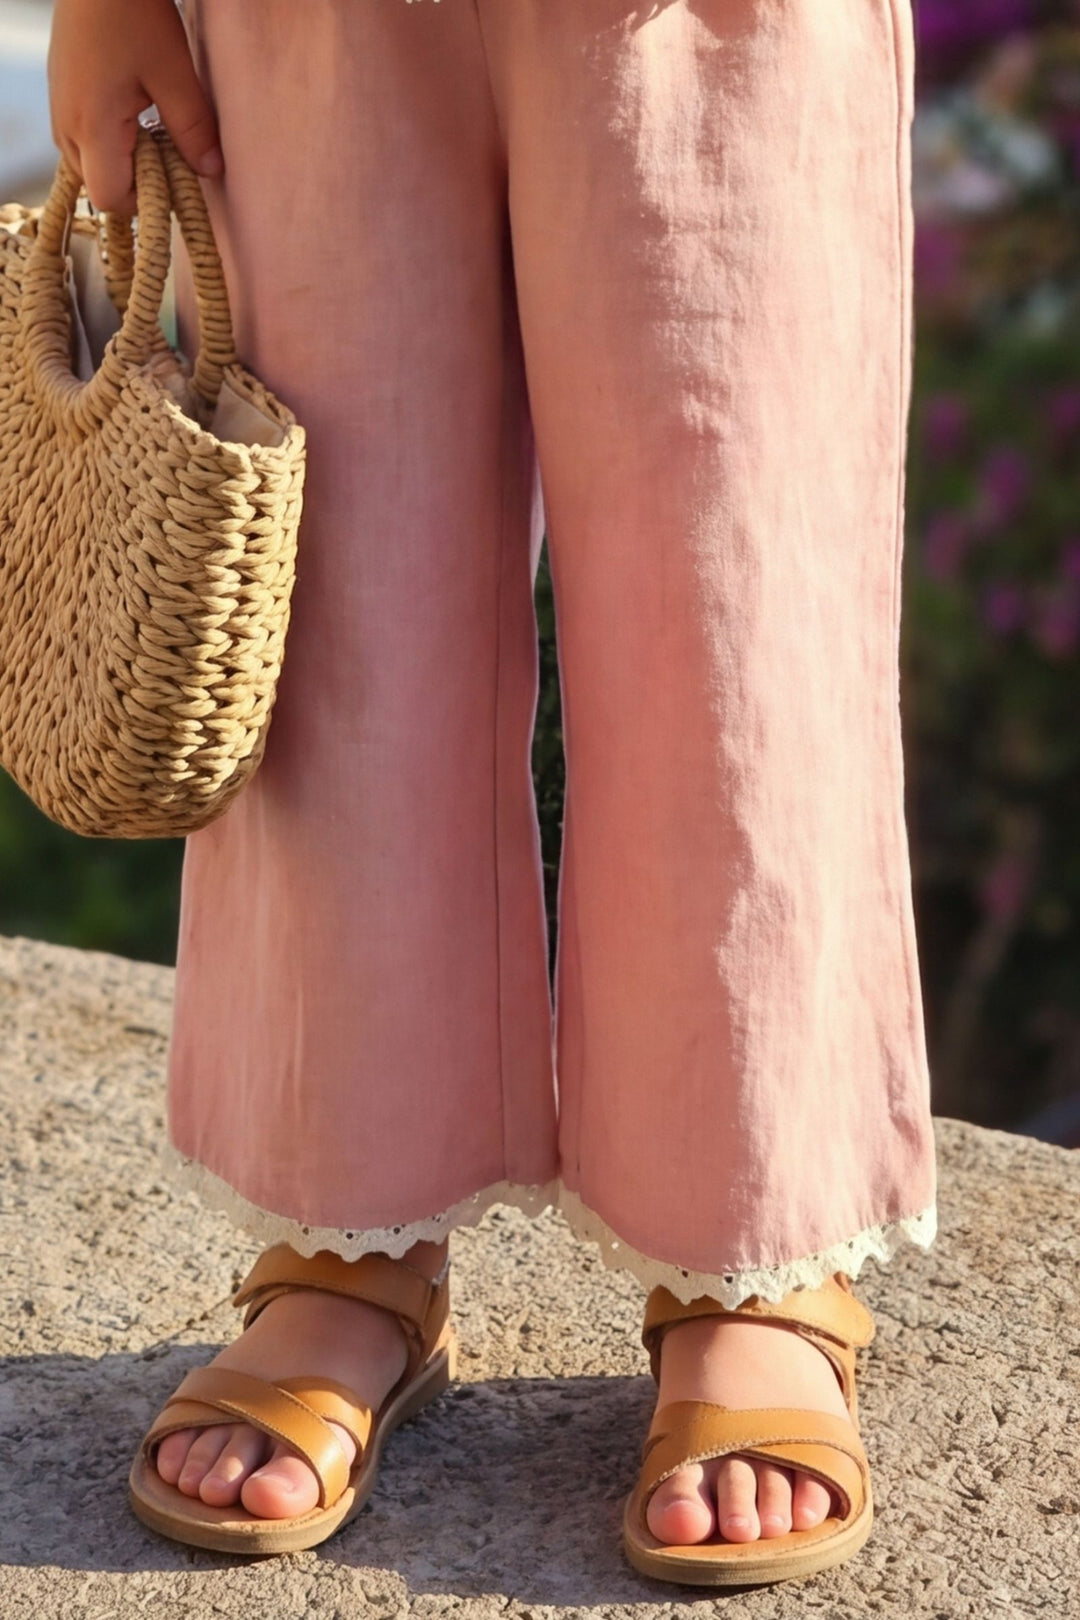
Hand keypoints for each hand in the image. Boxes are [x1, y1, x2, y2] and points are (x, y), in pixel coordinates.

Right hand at [47, 0, 223, 213]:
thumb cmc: (133, 11)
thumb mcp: (174, 73)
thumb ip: (193, 129)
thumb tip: (212, 173)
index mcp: (93, 126)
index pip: (112, 198)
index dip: (146, 200)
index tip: (175, 178)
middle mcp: (66, 124)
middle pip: (99, 186)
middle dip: (135, 182)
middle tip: (169, 151)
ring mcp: (59, 107)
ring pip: (89, 163)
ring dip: (123, 160)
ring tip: (152, 126)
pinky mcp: (61, 91)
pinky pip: (82, 137)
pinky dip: (110, 139)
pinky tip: (134, 110)